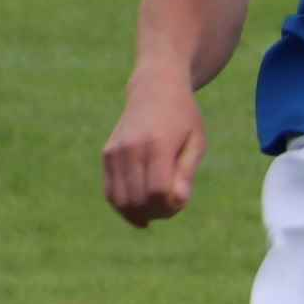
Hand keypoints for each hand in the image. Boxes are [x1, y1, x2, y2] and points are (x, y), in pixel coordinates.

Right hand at [103, 75, 205, 227]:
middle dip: (156, 213)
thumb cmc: (183, 117)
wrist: (154, 89)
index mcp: (158, 144)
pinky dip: (124, 207)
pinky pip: (110, 192)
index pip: (158, 191)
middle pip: (138, 199)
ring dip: (139, 214)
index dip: (170, 207)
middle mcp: (131, 148)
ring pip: (119, 200)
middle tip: (170, 208)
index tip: (180, 202)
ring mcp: (115, 152)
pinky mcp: (107, 154)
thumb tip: (178, 202)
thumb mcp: (196, 141)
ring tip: (156, 209)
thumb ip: (187, 172)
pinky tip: (140, 214)